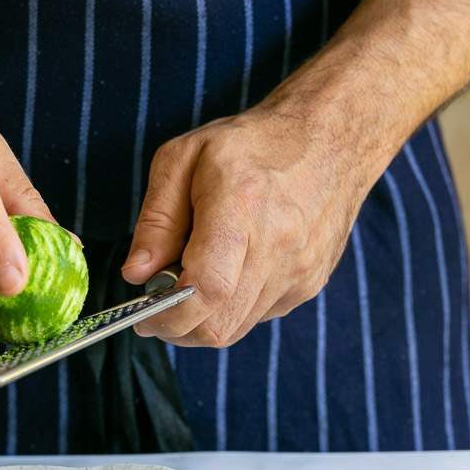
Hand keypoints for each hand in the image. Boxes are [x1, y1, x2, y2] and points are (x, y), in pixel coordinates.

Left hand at [122, 103, 374, 346]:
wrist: (332, 139)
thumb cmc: (251, 145)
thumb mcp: (183, 159)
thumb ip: (156, 220)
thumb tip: (136, 275)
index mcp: (242, 207)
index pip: (207, 289)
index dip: (168, 315)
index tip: (143, 315)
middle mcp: (278, 247)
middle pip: (219, 325)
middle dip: (177, 330)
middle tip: (156, 308)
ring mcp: (299, 271)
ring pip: (236, 329)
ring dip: (202, 321)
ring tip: (190, 284)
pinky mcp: (309, 285)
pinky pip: (257, 317)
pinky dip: (231, 310)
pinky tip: (228, 275)